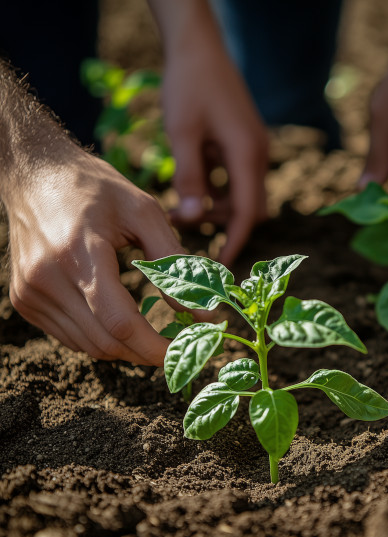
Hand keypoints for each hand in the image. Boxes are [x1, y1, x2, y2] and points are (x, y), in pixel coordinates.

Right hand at [7, 152, 188, 365]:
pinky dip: (101, 339)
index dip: (155, 347)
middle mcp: (48, 279)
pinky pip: (71, 337)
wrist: (36, 175)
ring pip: (89, 346)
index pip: (120, 323)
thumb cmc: (96, 188)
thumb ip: (174, 262)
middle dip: (146, 353)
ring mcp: (31, 293)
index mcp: (79, 253)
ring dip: (126, 349)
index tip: (185, 353)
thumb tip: (206, 312)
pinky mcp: (24, 300)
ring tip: (153, 336)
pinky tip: (120, 323)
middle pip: (106, 341)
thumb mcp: (144, 212)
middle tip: (177, 348)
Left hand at [152, 0, 268, 266]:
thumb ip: (190, 179)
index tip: (221, 267)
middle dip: (223, 226)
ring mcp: (251, 148)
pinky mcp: (242, 142)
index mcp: (248, 155)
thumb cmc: (190, 84)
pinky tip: (190, 185)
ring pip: (240, 194)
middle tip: (189, 233)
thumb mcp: (182, 133)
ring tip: (180, 208)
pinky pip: (234, 178)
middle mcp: (256, 155)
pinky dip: (215, 189)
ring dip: (215, 207)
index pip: (248, 213)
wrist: (199, 45)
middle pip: (249, 208)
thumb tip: (194, 219)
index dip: (235, 242)